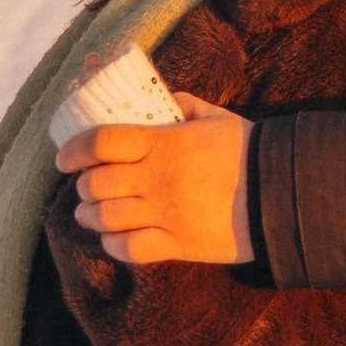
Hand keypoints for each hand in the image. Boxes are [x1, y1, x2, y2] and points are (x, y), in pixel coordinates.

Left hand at [56, 95, 254, 264]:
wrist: (281, 194)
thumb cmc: (246, 151)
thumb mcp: (214, 116)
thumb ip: (181, 103)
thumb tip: (158, 96)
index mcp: (164, 143)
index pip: (101, 141)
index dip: (74, 149)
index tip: (64, 158)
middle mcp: (159, 179)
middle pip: (96, 184)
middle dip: (83, 186)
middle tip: (86, 186)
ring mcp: (167, 214)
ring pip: (107, 218)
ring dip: (92, 216)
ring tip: (92, 213)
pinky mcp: (178, 244)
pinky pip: (129, 249)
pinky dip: (114, 244)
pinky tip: (115, 237)